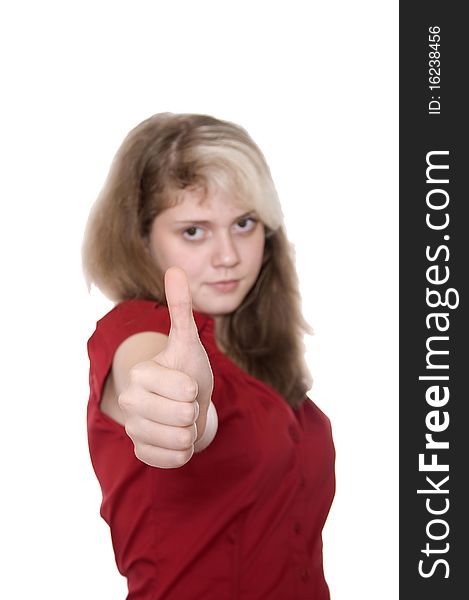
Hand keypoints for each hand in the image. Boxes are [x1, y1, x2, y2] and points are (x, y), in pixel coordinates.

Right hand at [118, 267, 213, 467]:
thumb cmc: (188, 368)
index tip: (187, 383)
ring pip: (180, 441)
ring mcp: (133, 429)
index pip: (185, 391)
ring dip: (191, 431)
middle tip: (186, 402)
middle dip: (194, 411)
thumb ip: (181, 307)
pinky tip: (178, 436)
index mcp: (140, 374)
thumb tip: (175, 268)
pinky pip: (173, 460)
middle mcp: (130, 402)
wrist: (186, 400)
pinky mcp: (142, 452)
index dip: (195, 389)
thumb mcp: (189, 339)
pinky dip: (184, 451)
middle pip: (182, 417)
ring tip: (183, 417)